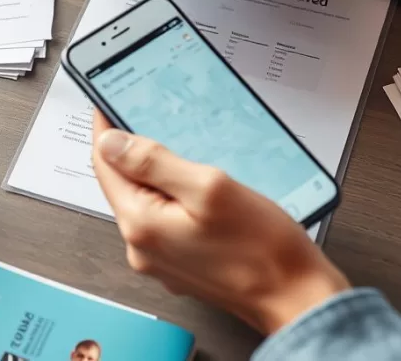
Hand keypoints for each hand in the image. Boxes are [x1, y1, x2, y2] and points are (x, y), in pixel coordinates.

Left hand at [91, 112, 349, 334]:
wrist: (296, 297)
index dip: (106, 130)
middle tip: (158, 119)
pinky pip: (165, 220)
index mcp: (140, 224)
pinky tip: (203, 189)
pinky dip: (176, 199)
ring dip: (161, 176)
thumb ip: (153, 163)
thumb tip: (110, 142)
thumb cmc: (262, 249)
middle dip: (136, 153)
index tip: (109, 102)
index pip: (104, 165)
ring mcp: (160, 259)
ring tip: (190, 154)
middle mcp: (141, 247)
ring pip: (146, 202)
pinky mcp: (180, 264)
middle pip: (123, 185)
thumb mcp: (209, 188)